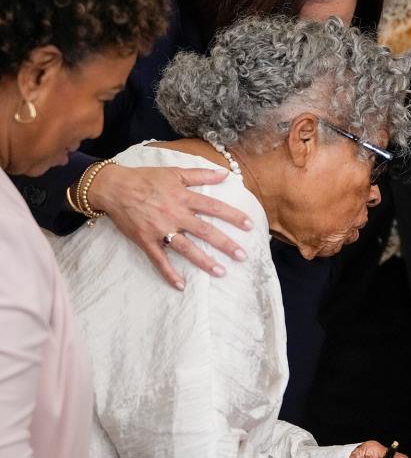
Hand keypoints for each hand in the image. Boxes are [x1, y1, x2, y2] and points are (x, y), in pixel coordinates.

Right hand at [88, 164, 252, 289]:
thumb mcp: (174, 172)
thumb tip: (225, 173)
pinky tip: (181, 286)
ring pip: (186, 248)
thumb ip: (200, 175)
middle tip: (242, 256)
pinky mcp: (146, 240)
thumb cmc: (145, 178)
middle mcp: (174, 214)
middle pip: (205, 231)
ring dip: (204, 261)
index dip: (233, 216)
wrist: (113, 187)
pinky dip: (169, 273)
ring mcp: (160, 229)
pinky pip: (159, 260)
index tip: (249, 226)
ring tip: (221, 272)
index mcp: (183, 197)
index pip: (214, 207)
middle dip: (225, 244)